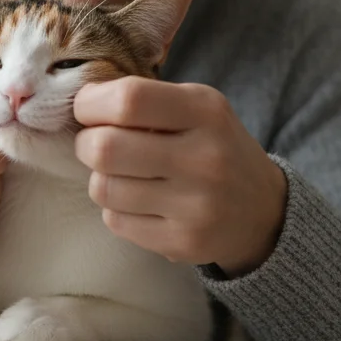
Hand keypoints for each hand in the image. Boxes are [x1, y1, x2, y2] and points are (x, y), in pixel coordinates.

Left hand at [73, 77, 287, 275]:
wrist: (261, 210)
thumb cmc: (213, 147)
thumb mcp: (196, 108)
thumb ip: (145, 99)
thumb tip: (79, 101)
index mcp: (206, 111)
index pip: (128, 99)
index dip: (90, 103)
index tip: (87, 108)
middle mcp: (205, 158)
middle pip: (105, 148)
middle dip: (86, 143)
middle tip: (95, 144)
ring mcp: (196, 205)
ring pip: (104, 188)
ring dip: (101, 178)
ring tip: (121, 174)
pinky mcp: (183, 242)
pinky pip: (115, 221)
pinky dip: (115, 209)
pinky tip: (138, 202)